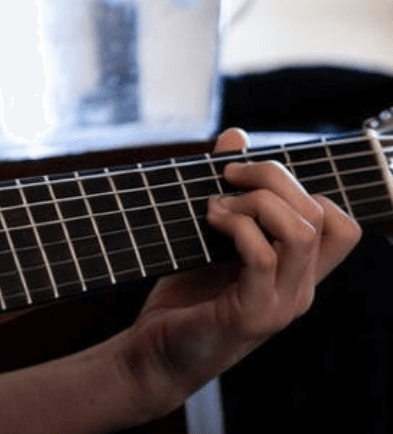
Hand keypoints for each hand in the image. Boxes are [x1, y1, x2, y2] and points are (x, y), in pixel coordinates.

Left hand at [119, 128, 360, 415]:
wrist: (153, 356)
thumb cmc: (183, 298)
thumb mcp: (208, 237)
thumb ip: (227, 190)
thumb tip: (235, 137)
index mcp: (297, 272)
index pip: (339, 223)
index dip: (305, 187)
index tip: (252, 177)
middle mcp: (299, 288)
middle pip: (320, 214)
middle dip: (274, 178)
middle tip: (228, 175)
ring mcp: (280, 304)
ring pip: (301, 232)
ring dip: (257, 203)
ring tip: (216, 204)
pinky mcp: (251, 314)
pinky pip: (262, 255)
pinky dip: (237, 227)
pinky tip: (209, 221)